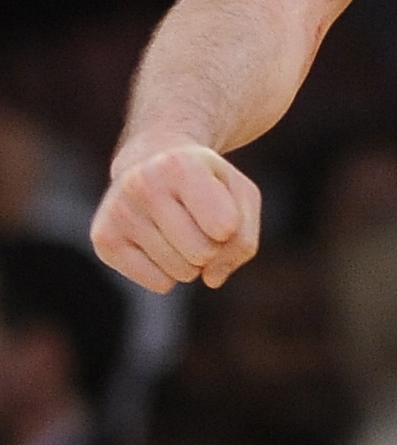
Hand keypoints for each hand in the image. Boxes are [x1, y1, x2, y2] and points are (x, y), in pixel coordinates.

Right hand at [90, 140, 262, 292]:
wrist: (152, 161)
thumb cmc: (207, 183)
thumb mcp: (241, 195)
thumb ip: (243, 238)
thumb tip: (212, 279)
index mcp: (180, 165)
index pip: (225, 228)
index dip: (232, 227)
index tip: (222, 207)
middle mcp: (142, 185)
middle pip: (203, 253)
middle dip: (213, 246)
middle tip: (199, 220)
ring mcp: (118, 212)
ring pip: (181, 271)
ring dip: (191, 260)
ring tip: (178, 226)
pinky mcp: (104, 239)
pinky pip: (158, 283)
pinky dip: (169, 273)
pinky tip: (158, 241)